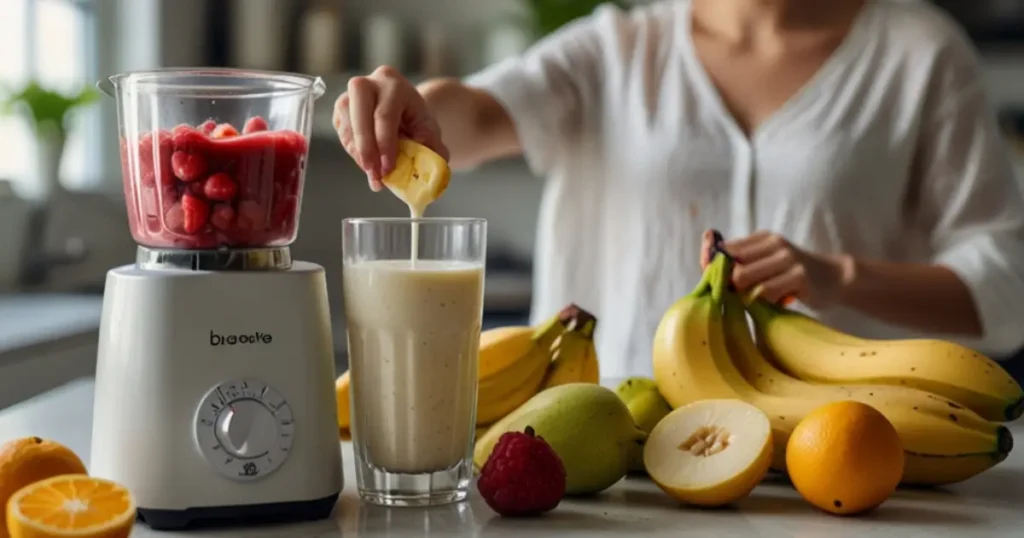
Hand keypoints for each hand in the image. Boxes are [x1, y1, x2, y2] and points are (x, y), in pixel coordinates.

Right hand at [333, 66, 448, 190]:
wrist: (404, 111)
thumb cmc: (417, 121)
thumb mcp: (430, 131)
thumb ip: (429, 149)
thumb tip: (420, 170)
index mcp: (395, 84)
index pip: (385, 114)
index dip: (385, 143)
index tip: (388, 168)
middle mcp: (369, 84)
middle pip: (359, 112)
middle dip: (365, 147)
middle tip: (374, 173)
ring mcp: (351, 95)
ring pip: (347, 124)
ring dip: (358, 154)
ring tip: (373, 174)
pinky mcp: (341, 109)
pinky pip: (342, 133)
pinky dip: (353, 152)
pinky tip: (367, 163)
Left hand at [700, 229, 850, 308]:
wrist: (835, 278)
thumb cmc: (794, 275)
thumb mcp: (769, 261)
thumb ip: (744, 263)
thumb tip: (707, 268)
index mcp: (763, 238)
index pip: (725, 249)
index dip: (714, 267)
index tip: (714, 282)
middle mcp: (775, 244)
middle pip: (733, 266)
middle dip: (729, 285)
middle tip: (738, 297)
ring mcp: (788, 258)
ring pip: (745, 279)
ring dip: (745, 296)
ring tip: (757, 300)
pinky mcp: (799, 276)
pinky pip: (766, 292)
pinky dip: (763, 302)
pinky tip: (775, 303)